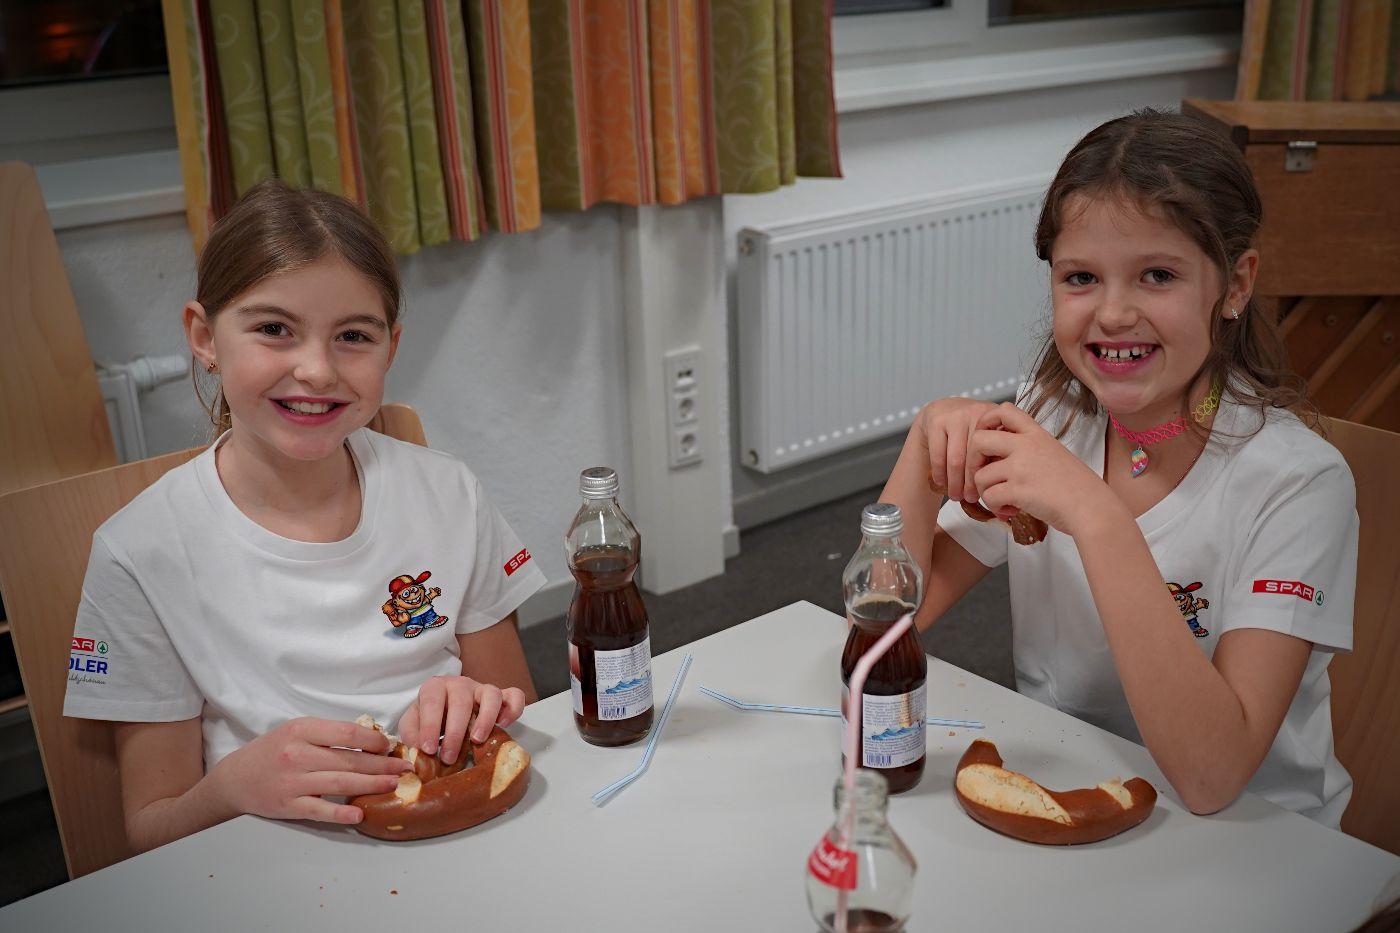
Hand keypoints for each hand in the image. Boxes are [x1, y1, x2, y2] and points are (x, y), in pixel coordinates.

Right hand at [209, 718, 412, 824]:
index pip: (346, 733)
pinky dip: (341, 812)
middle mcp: (297, 754)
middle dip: (382, 764)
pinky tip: (360, 813)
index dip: (373, 740)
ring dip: (371, 784)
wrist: (235, 778)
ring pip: (340, 782)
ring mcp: (293, 781)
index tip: (390, 746)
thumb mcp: (297, 731)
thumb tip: (369, 740)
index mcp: (301, 730)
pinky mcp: (289, 805)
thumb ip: (327, 734)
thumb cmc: (272, 751)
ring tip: (394, 783)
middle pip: (349, 759)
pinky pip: (320, 809)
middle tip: (404, 767)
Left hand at [397, 676, 526, 766]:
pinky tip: (504, 725)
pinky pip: (514, 696)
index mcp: (435, 687)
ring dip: (485, 718)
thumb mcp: (412, 724)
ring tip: (477, 741)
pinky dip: (513, 709)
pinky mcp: (501, 696)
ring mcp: (482, 688)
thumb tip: (419, 752)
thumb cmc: (429, 719)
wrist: (445, 710)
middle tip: (448, 757)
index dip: (429, 726)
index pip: (432, 702)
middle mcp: (460, 684)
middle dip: (454, 732)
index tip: (428, 749)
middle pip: (461, 701)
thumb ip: (411, 735)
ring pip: (491, 694)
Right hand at [916, 396, 1002, 502]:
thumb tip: (1003, 500)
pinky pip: (938, 455)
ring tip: (956, 496)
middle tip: (970, 499)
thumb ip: (998, 458)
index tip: (989, 493)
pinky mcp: (936, 421)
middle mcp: (979, 412)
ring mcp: (956, 415)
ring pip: (956, 459)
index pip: (997, 453)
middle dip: (972, 483)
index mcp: (999, 418)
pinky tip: (942, 483)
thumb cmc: (969, 431)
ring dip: (955, 482)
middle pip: (977, 457)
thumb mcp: (989, 437)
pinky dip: (940, 473)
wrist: (942, 410)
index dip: (992, 476)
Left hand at [968, 402, 1114, 537]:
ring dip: (985, 492)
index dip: (986, 421)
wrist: (1091, 507)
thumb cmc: (1077, 486)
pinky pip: (989, 497)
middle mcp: (1026, 446)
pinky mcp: (1018, 490)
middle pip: (978, 439)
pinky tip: (1010, 510)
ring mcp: (1021, 468)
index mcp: (1036, 434)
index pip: (1004, 410)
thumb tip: (1001, 456)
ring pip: (980, 475)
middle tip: (983, 475)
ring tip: (1003, 500)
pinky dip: (995, 507)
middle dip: (973, 460)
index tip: (986, 437)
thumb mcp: (1054, 453)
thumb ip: (1029, 449)